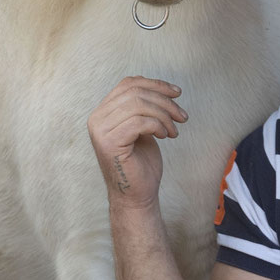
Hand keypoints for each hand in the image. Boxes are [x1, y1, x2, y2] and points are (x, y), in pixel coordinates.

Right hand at [88, 76, 186, 208]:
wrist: (136, 195)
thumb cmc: (141, 163)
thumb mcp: (143, 128)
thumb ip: (144, 108)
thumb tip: (162, 88)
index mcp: (103, 112)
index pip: (128, 83)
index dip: (155, 84)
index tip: (177, 93)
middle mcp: (97, 118)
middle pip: (135, 92)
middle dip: (164, 101)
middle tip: (182, 116)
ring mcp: (100, 130)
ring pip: (138, 105)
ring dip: (164, 115)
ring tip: (174, 130)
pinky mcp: (110, 142)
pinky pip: (139, 122)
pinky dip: (158, 126)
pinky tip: (165, 136)